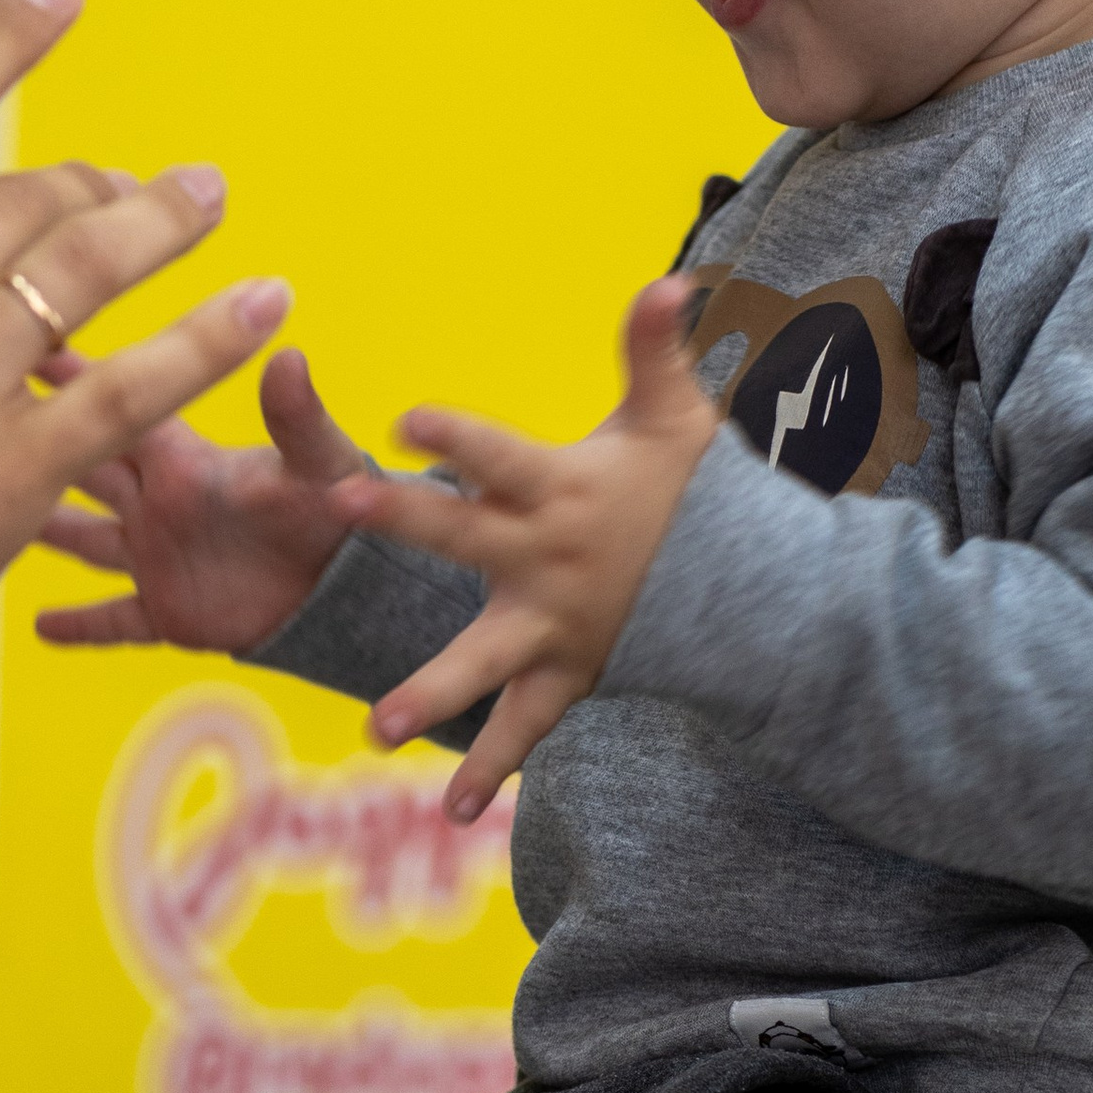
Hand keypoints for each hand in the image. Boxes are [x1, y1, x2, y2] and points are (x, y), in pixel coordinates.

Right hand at [33, 347, 364, 653]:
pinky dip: (80, 626)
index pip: (113, 405)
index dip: (68, 375)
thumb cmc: (342, 512)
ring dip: (32, 528)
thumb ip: (296, 417)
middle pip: (78, 463)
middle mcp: (157, 499)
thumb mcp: (319, 464)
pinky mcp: (169, 611)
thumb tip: (287, 354)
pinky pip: (113, 619)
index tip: (17, 336)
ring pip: (79, 539)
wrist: (357, 590)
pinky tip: (35, 628)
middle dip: (31, 438)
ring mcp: (157, 555)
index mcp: (182, 458)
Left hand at [342, 278, 717, 822]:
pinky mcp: (569, 676)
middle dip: (404, 519)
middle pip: (464, 535)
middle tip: (341, 506)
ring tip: (378, 728)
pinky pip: (525, 728)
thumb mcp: (676, 417)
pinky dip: (493, 771)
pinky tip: (452, 813)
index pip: (499, 453)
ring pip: (485, 660)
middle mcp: (547, 559)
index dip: (457, 433)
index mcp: (559, 488)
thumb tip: (674, 278)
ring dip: (433, 692)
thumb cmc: (697, 490)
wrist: (751, 589)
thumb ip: (657, 349)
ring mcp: (556, 626)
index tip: (404, 416)